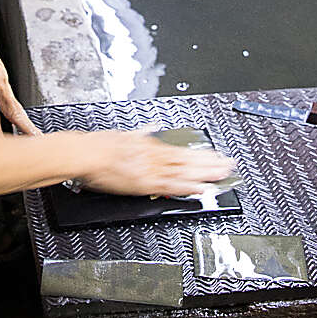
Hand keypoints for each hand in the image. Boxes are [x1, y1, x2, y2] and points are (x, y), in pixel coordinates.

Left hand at [0, 4, 39, 136]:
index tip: (1, 152)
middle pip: (15, 112)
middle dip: (27, 129)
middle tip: (37, 143)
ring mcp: (2, 74)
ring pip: (14, 102)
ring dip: (22, 118)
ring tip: (29, 132)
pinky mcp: (0, 69)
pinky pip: (9, 92)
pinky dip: (13, 105)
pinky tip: (11, 111)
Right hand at [73, 131, 234, 197]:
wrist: (87, 153)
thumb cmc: (100, 145)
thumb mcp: (125, 134)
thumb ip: (141, 133)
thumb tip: (151, 128)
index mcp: (150, 146)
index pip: (182, 151)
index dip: (201, 155)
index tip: (216, 156)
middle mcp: (154, 157)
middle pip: (189, 161)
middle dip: (211, 164)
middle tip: (229, 166)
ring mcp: (151, 170)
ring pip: (185, 172)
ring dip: (206, 174)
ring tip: (223, 176)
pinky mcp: (144, 183)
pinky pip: (171, 185)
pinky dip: (188, 187)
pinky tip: (202, 189)